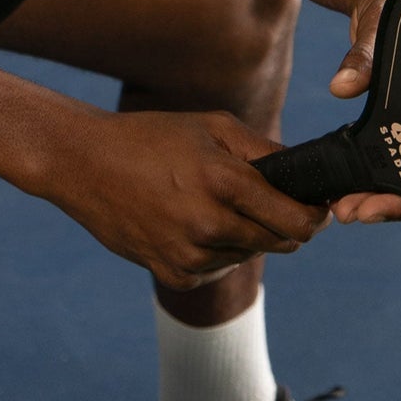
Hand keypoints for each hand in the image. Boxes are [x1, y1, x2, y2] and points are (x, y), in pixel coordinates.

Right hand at [47, 105, 328, 288]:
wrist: (83, 163)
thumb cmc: (150, 136)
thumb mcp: (209, 125)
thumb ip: (262, 150)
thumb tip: (304, 172)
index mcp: (223, 181)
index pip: (297, 220)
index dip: (315, 217)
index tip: (317, 209)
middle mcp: (210, 224)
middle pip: (280, 243)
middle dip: (281, 224)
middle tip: (263, 201)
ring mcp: (190, 255)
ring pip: (246, 255)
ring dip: (242, 235)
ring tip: (207, 203)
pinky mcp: (173, 275)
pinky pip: (215, 270)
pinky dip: (212, 251)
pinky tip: (185, 222)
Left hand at [328, 0, 400, 224]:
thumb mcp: (381, 21)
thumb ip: (365, 54)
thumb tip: (341, 87)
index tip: (365, 210)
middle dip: (383, 203)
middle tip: (345, 213)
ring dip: (373, 191)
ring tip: (340, 207)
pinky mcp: (394, 108)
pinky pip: (385, 147)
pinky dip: (366, 167)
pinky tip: (341, 179)